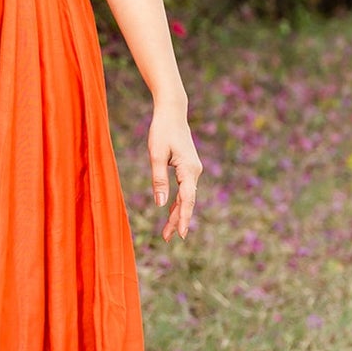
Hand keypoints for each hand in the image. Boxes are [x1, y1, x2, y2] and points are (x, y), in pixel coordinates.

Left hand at [150, 101, 200, 240]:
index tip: (180, 234)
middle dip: (177, 220)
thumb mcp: (156, 155)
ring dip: (176, 213)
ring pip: (186, 197)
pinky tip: (170, 211)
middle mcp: (195, 172)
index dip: (183, 218)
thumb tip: (160, 204)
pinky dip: (178, 201)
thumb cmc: (162, 130)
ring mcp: (193, 170)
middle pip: (187, 201)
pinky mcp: (188, 167)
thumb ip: (158, 179)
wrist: (172, 111)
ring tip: (167, 232)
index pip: (187, 199)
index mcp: (189, 169)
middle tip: (168, 239)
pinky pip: (184, 189)